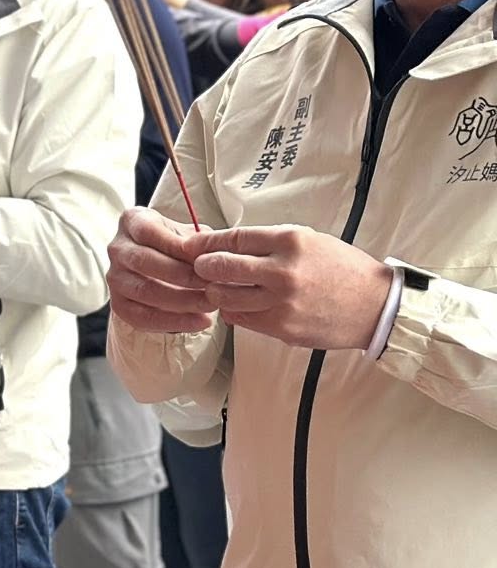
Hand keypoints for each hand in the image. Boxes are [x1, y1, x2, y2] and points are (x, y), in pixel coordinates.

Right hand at [107, 207, 215, 333]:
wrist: (164, 268)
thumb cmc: (179, 246)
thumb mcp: (189, 234)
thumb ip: (199, 242)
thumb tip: (213, 256)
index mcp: (132, 221)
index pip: (148, 231)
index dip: (177, 246)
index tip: (206, 260)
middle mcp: (117, 247)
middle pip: (143, 261)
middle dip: (182, 276)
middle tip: (212, 286)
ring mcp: (114, 277)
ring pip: (143, 291)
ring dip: (181, 301)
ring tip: (210, 305)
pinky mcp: (118, 303)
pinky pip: (142, 317)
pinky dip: (174, 322)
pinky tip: (200, 321)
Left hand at [184, 225, 394, 350]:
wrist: (376, 306)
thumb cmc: (340, 268)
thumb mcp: (307, 240)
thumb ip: (267, 242)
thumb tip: (223, 244)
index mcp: (289, 242)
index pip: (232, 239)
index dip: (205, 242)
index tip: (190, 245)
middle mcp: (283, 272)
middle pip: (220, 267)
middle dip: (202, 267)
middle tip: (200, 268)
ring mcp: (282, 303)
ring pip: (225, 297)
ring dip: (216, 292)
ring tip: (221, 287)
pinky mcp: (283, 329)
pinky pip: (242, 319)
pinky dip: (234, 311)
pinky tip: (242, 304)